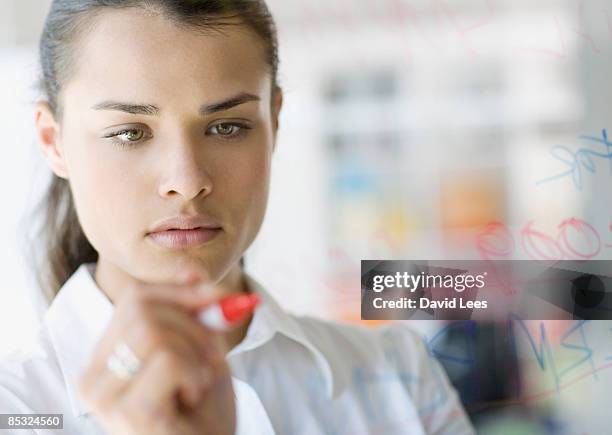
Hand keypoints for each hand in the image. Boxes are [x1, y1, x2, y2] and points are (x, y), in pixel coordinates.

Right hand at [78, 277, 235, 434]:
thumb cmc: (203, 415)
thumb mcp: (202, 353)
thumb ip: (196, 316)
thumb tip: (195, 270)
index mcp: (108, 358)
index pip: (135, 298)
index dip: (180, 289)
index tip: (219, 295)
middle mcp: (96, 377)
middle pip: (141, 306)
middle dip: (194, 321)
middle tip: (215, 354)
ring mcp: (107, 397)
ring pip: (152, 330)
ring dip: (197, 349)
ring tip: (200, 381)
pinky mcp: (129, 413)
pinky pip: (168, 359)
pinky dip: (196, 372)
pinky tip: (192, 398)